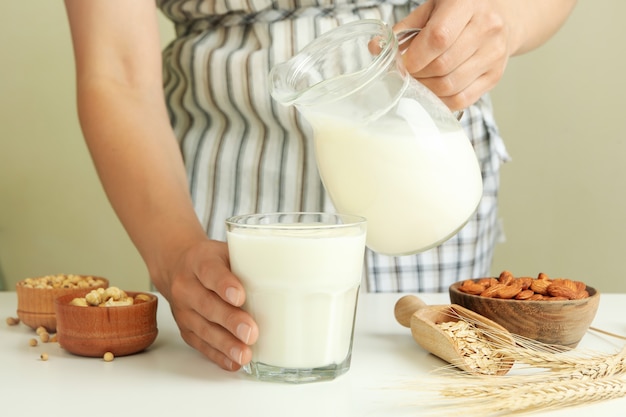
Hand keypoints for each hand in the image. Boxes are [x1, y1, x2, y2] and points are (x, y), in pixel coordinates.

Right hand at [153, 239, 258, 370]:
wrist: (176, 266)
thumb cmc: (211, 260)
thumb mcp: (227, 251)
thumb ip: (248, 262)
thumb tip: (285, 275)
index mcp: (199, 261)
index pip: (210, 272)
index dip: (224, 285)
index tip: (240, 297)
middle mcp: (187, 286)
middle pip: (207, 305)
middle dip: (230, 321)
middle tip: (250, 332)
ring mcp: (183, 310)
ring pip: (203, 328)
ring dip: (225, 344)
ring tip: (244, 353)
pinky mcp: (185, 328)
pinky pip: (200, 344)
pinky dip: (218, 355)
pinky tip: (233, 361)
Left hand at [395, 0, 512, 110]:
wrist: (502, 15)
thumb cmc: (459, 11)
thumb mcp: (431, 8)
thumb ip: (404, 29)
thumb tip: (376, 48)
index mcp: (466, 3)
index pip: (438, 38)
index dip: (414, 57)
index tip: (402, 63)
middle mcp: (486, 27)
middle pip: (442, 66)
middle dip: (418, 75)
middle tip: (408, 74)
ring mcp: (494, 54)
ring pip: (450, 86)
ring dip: (427, 89)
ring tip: (420, 80)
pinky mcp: (495, 76)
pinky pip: (463, 99)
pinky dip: (442, 100)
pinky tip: (434, 91)